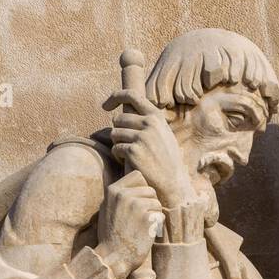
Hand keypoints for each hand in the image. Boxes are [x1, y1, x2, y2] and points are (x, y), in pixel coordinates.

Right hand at [94, 171, 161, 278]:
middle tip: (138, 220)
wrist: (113, 257)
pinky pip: (160, 215)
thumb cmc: (111, 235)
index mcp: (113, 190)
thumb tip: (136, 178)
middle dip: (149, 204)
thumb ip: (119, 193)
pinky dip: (156, 226)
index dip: (141, 190)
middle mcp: (124, 195)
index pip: (138, 176)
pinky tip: (144, 234)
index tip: (136, 205)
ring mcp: (136, 205)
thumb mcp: (108, 208)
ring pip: (157, 203)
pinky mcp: (147, 218)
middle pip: (150, 190)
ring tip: (140, 227)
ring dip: (153, 215)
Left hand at [103, 88, 192, 207]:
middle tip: (127, 145)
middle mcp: (149, 123)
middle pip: (118, 119)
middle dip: (118, 132)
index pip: (132, 95)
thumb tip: (127, 111)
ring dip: (118, 145)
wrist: (172, 183)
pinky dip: (118, 157)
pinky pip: (115, 149)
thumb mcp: (162, 134)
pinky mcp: (133, 151)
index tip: (106, 105)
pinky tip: (130, 163)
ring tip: (130, 155)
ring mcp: (141, 137)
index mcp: (156, 116)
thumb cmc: (165, 160)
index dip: (116, 97)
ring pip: (114, 134)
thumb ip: (148, 121)